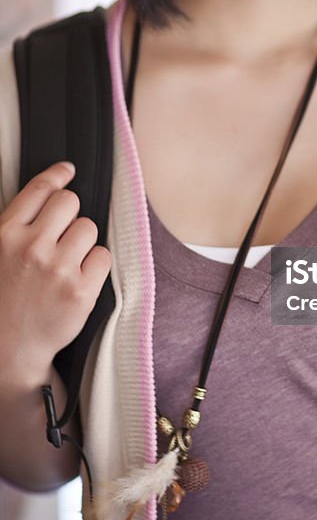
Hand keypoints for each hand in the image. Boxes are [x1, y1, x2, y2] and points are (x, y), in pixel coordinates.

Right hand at [0, 162, 111, 382]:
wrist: (8, 349)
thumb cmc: (5, 298)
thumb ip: (20, 224)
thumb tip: (55, 186)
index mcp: (5, 234)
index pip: (40, 189)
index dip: (57, 176)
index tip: (67, 170)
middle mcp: (30, 247)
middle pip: (70, 202)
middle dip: (69, 215)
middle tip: (61, 237)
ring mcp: (57, 269)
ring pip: (89, 228)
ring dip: (83, 242)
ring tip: (66, 263)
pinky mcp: (80, 291)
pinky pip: (103, 256)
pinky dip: (94, 266)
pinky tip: (77, 280)